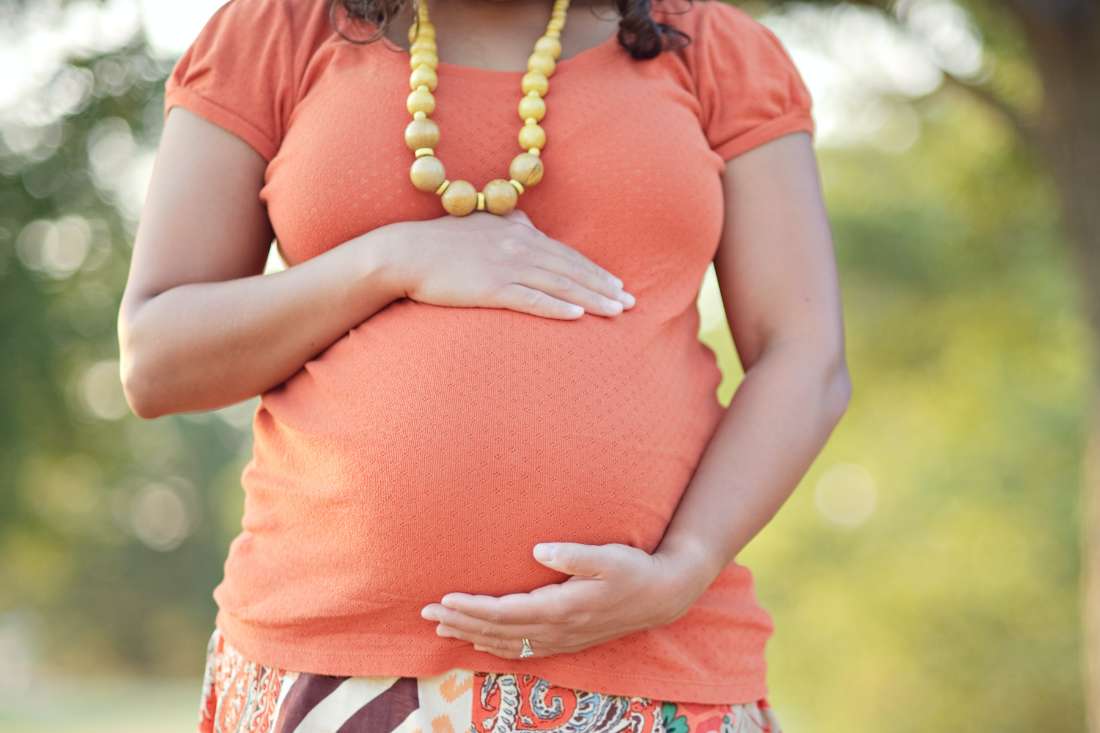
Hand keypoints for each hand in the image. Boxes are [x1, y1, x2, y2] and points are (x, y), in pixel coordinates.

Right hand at [383, 209, 635, 319]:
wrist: (404, 253)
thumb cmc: (438, 242)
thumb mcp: (479, 223)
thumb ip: (507, 223)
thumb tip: (526, 223)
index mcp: (518, 231)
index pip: (565, 253)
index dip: (594, 270)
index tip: (617, 283)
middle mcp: (519, 245)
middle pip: (571, 268)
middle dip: (603, 285)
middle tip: (630, 301)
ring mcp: (506, 266)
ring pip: (559, 283)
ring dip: (592, 297)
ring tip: (616, 311)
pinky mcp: (492, 287)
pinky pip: (532, 299)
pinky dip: (557, 306)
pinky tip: (578, 316)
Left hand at [418, 541, 721, 659]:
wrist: (661, 597)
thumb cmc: (635, 570)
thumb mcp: (609, 556)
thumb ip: (574, 554)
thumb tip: (540, 549)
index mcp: (561, 607)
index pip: (504, 613)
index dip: (471, 608)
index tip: (442, 600)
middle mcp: (557, 629)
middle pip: (497, 631)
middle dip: (460, 622)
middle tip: (426, 612)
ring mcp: (561, 639)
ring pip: (507, 644)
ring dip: (472, 636)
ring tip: (441, 627)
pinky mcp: (566, 640)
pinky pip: (523, 651)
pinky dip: (495, 648)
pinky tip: (480, 644)